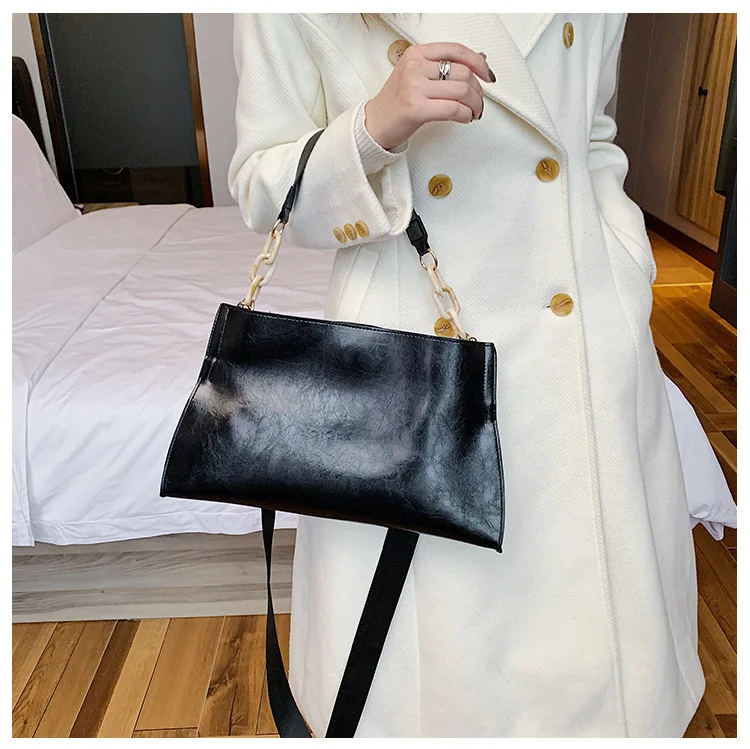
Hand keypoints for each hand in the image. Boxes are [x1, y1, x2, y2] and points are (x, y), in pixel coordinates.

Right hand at [364, 42, 494, 150]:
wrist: (374, 124)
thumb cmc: (395, 103)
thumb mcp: (415, 76)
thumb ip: (441, 68)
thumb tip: (477, 64)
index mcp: (416, 54)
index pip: (456, 50)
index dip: (478, 62)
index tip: (487, 75)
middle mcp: (415, 67)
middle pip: (463, 72)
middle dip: (478, 91)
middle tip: (478, 102)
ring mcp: (414, 87)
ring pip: (461, 91)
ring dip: (474, 105)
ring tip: (473, 112)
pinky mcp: (416, 108)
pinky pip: (453, 109)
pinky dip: (465, 115)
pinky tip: (465, 118)